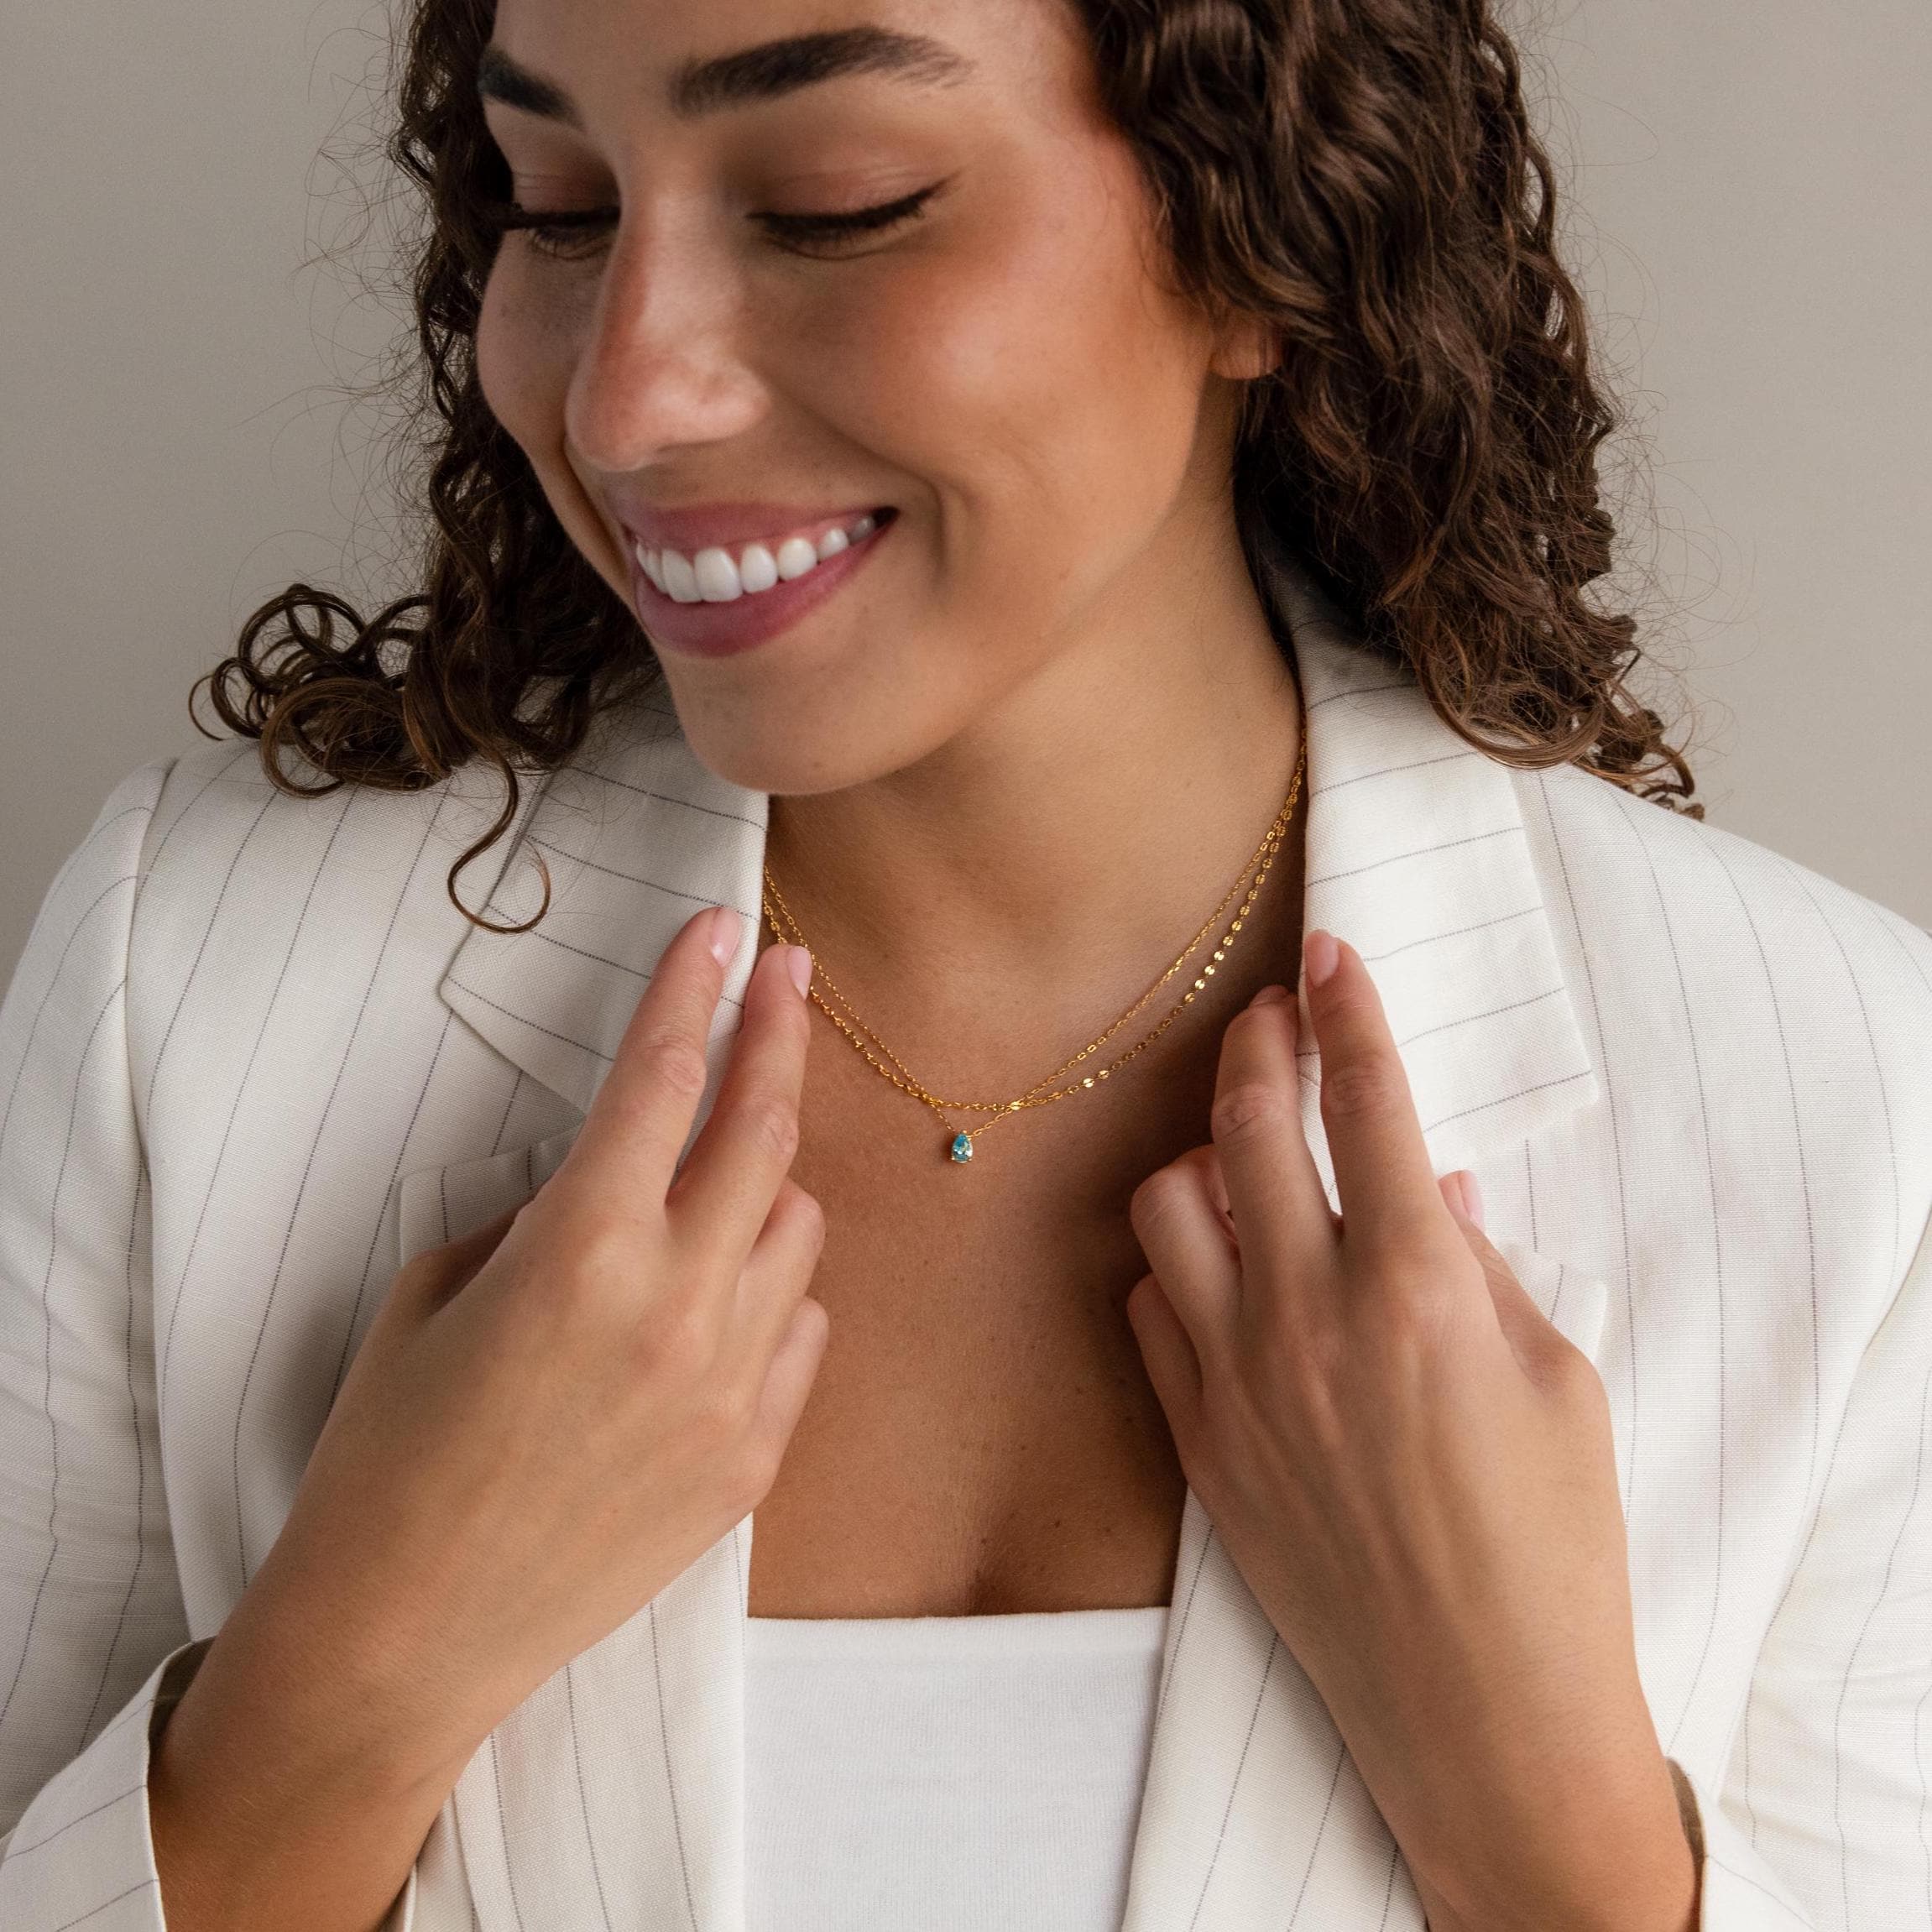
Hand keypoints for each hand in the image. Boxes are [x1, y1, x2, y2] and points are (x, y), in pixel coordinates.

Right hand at [217, 906, 828, 1768]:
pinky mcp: (753, 1461)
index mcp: (580, 1254)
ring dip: (768, 1180)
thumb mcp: (435, 1297)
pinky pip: (802, 1329)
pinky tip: (721, 1295)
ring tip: (718, 1174)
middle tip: (788, 974)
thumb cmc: (388, 1457)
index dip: (694, 987)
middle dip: (778, 1034)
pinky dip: (773, 1289)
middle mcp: (677, 1310)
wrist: (406, 1635)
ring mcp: (730, 1389)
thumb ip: (543, 1219)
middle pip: (762, 1132)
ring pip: (797, 1229)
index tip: (723, 925)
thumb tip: (612, 1177)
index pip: (662, 1080)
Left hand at [1124, 931, 1697, 1931]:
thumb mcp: (1557, 1384)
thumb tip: (1425, 1182)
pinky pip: (1145, 1309)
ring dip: (1199, 1158)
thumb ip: (1481, 1266)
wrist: (1480, 1706)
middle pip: (1242, 1127)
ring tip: (1242, 1160)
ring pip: (1163, 1207)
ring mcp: (1236, 1381)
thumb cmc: (1551, 1547)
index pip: (1365, 1105)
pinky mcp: (1196, 1441)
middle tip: (1273, 1018)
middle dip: (1255, 1044)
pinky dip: (1173, 1266)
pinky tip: (1217, 1269)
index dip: (1346, 1010)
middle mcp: (1307, 1319)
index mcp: (1416, 1291)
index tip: (1327, 950)